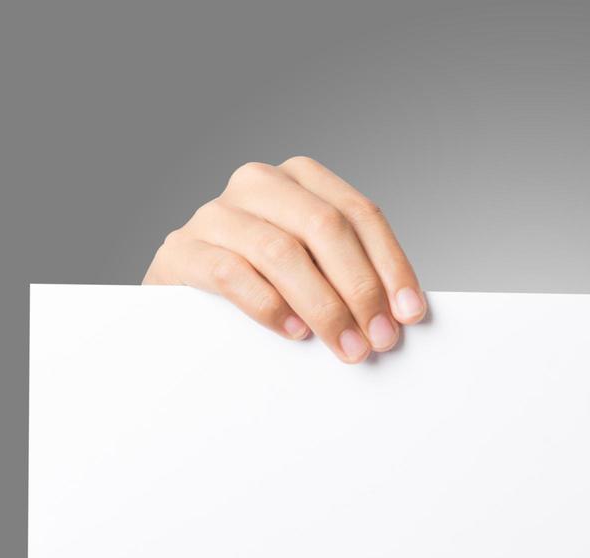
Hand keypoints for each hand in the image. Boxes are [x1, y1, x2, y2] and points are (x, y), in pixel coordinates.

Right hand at [144, 156, 424, 363]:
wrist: (179, 305)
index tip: (410, 313)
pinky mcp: (182, 250)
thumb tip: (401, 312)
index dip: (391, 265)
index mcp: (300, 179)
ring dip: (323, 306)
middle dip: (361, 288)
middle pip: (324, 227)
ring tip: (347, 346)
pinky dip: (270, 306)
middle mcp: (258, 183)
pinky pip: (232, 273)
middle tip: (380, 338)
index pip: (360, 214)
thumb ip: (348, 273)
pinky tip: (294, 332)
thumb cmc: (261, 284)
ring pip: (281, 251)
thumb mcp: (312, 268)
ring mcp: (215, 213)